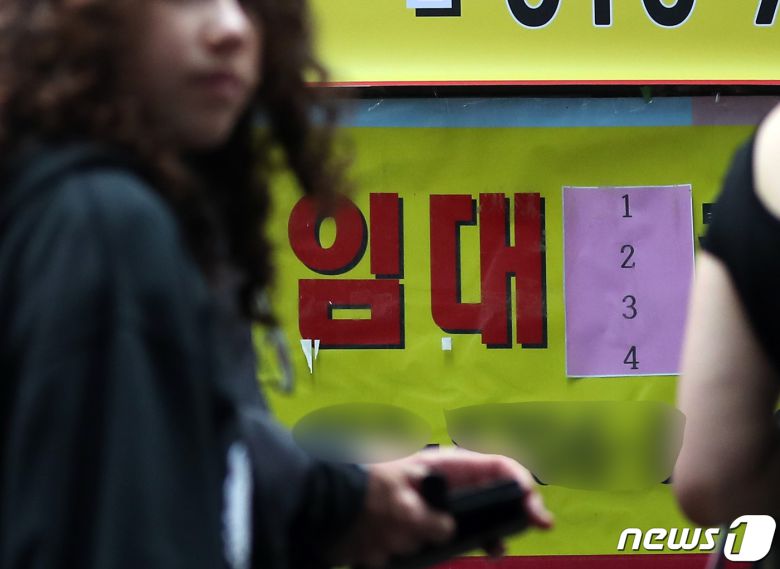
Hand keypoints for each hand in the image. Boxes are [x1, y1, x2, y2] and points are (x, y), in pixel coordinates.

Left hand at [326, 447, 552, 567]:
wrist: (326, 512)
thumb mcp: (399, 506)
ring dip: (496, 526)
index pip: (492, 464)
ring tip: (501, 549)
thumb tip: (445, 531)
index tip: (532, 506)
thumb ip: (429, 521)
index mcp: (442, 466)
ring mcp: (435, 505)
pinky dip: (473, 540)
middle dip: (517, 504)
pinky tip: (482, 552)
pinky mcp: (423, 526)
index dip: (518, 480)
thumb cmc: (361, 496)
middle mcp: (444, 483)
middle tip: (539, 524)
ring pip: (478, 513)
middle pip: (492, 488)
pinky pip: (457, 533)